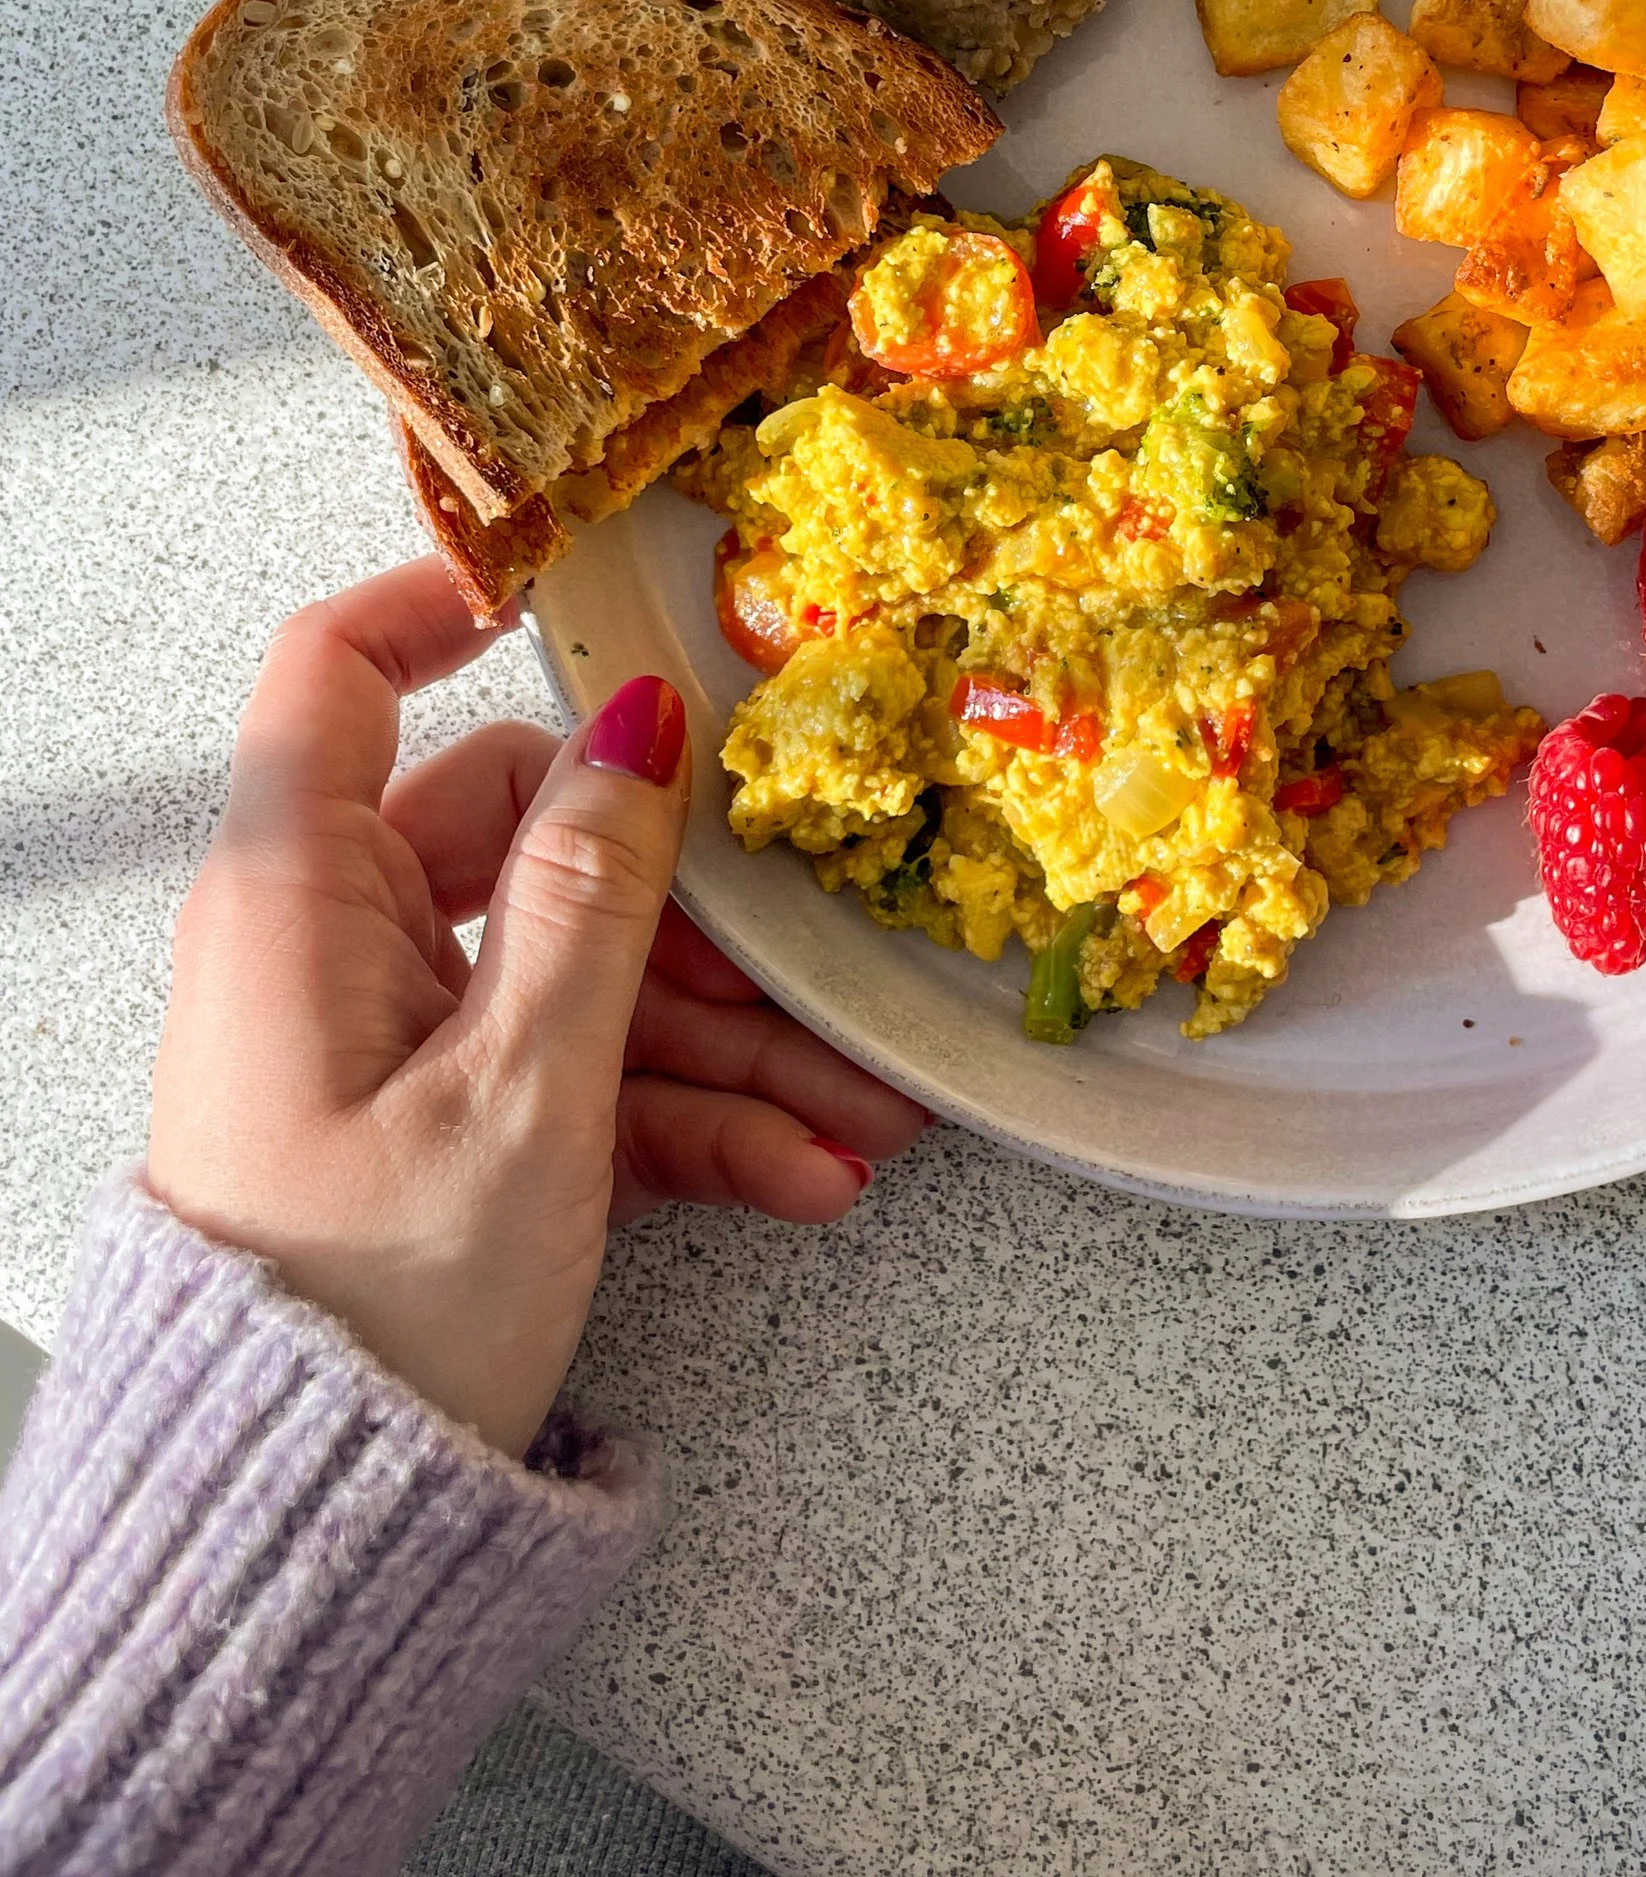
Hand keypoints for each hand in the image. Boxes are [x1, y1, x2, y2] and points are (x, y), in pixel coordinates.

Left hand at [147, 557, 925, 1456]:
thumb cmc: (375, 1304)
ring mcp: (393, 1042)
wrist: (306, 1541)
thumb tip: (638, 723)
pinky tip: (802, 1174)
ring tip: (858, 1114)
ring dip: (723, 1046)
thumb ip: (595, 895)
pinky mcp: (443, 1132)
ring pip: (580, 977)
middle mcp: (338, 947)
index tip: (575, 588)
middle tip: (813, 969)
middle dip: (688, 915)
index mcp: (303, 897)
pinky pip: (579, 1082)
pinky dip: (685, 1125)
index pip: (336, 677)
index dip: (442, 604)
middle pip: (529, 844)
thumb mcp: (518, 1090)